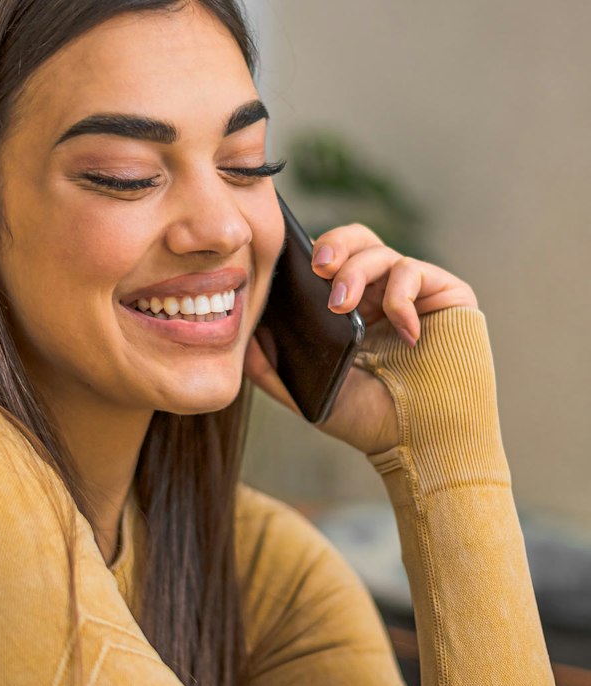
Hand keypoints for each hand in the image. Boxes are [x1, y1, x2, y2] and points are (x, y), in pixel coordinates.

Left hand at [243, 224, 477, 454]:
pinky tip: (401, 331)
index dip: (313, 252)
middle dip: (333, 247)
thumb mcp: (307, 393)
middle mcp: (381, 292)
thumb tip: (239, 339)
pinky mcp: (446, 294)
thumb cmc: (367, 420)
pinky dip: (401, 295)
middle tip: (319, 268)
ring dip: (356, 272)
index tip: (293, 263)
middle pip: (355, 241)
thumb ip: (270, 369)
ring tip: (342, 306)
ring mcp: (413, 292)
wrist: (421, 444)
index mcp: (349, 307)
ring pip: (380, 252)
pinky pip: (415, 271)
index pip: (329, 259)